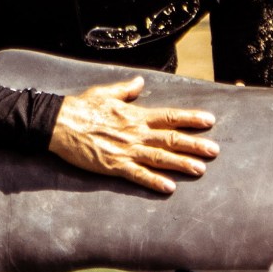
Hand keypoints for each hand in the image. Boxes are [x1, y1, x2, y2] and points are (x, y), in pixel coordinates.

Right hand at [47, 76, 218, 194]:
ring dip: (181, 163)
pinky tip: (169, 188)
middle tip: (214, 151)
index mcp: (135, 115)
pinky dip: (154, 181)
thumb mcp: (105, 92)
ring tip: (200, 169)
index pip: (170, 117)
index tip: (209, 121)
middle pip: (171, 139)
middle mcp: (135, 133)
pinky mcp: (114, 166)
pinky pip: (138, 175)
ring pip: (159, 158)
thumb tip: (139, 83)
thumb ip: (126, 90)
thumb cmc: (81, 107)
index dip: (191, 119)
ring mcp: (126, 150)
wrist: (58, 123)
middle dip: (194, 145)